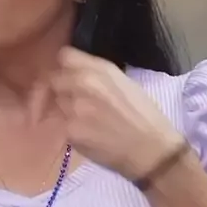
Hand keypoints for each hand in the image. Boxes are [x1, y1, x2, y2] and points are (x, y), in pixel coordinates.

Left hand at [51, 47, 184, 181]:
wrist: (152, 150)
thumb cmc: (146, 117)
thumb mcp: (125, 83)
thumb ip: (98, 74)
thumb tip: (78, 72)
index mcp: (101, 69)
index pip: (65, 56)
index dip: (65, 67)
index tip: (68, 75)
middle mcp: (84, 82)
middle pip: (55, 79)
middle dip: (62, 89)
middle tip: (75, 102)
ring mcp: (73, 107)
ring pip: (56, 103)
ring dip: (65, 110)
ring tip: (85, 121)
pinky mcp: (69, 130)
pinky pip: (61, 125)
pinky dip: (70, 129)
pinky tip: (87, 135)